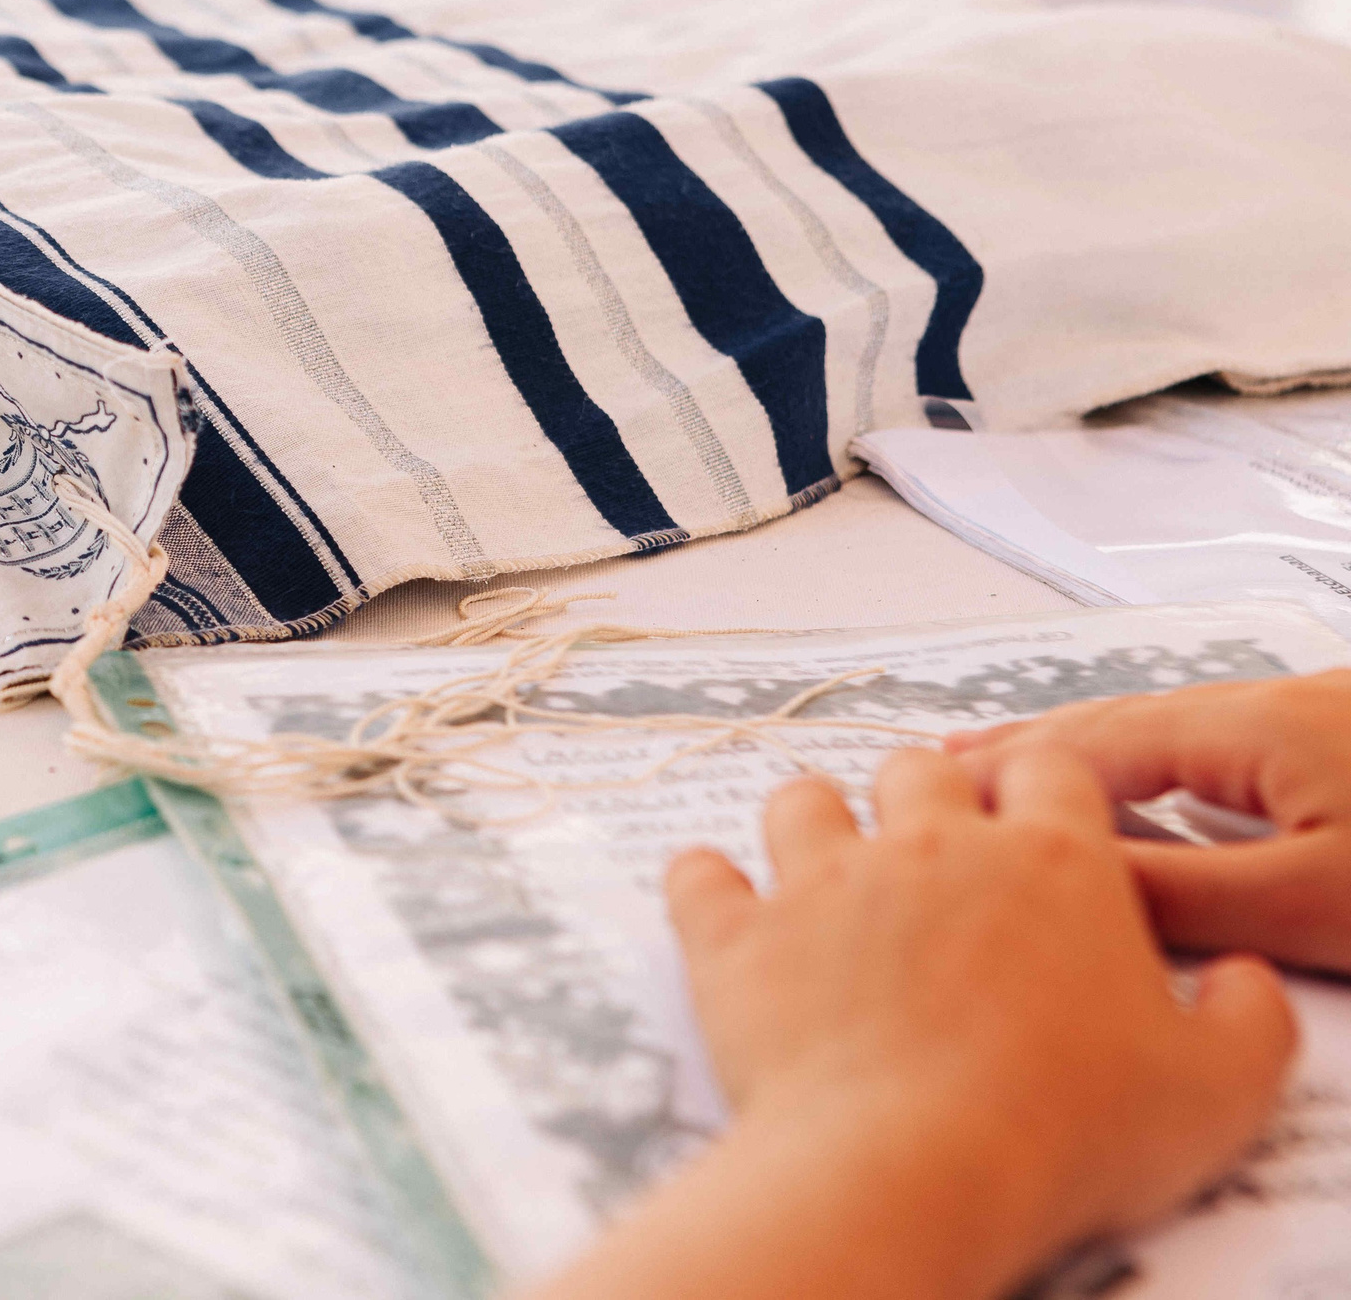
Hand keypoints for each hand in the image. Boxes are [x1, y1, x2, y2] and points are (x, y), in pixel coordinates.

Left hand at [642, 751, 1291, 1299]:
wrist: (915, 1170)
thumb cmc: (1067, 1132)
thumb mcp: (1217, 1090)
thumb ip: (1244, 1022)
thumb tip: (1240, 983)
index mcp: (1053, 864)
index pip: (1049, 770)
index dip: (1042, 787)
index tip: (1034, 819)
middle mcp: (931, 848)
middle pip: (917, 770)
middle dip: (925, 797)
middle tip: (933, 848)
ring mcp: (822, 883)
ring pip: (802, 800)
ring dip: (813, 823)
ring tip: (826, 869)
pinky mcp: (735, 938)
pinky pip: (696, 876)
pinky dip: (702, 884)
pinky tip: (714, 901)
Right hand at [950, 670, 1350, 975]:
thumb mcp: (1315, 902)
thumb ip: (1186, 892)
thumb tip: (1075, 885)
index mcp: (1260, 728)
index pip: (1098, 744)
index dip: (1011, 769)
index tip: (946, 790)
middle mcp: (1287, 701)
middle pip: (1129, 722)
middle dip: (1036, 745)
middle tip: (960, 762)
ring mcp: (1327, 713)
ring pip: (1180, 727)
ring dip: (1099, 747)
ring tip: (1036, 755)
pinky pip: (1226, 738)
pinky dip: (1164, 755)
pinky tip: (1162, 770)